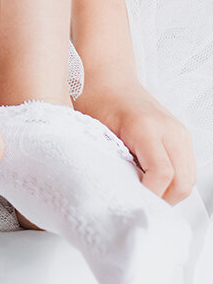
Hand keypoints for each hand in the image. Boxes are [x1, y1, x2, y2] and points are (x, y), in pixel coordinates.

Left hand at [75, 76, 195, 203]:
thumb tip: (120, 194)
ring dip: (170, 193)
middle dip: (162, 200)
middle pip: (182, 182)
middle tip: (138, 205)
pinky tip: (151, 181)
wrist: (109, 78)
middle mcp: (170, 130)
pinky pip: (186, 169)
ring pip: (188, 179)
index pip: (163, 174)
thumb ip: (111, 162)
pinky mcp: (182, 136)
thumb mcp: (96, 133)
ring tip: (144, 194)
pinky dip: (174, 182)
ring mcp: (179, 133)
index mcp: (146, 127)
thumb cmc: (97, 101)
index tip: (132, 203)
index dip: (150, 194)